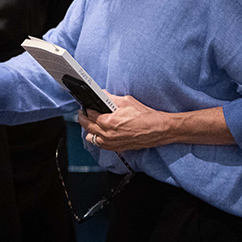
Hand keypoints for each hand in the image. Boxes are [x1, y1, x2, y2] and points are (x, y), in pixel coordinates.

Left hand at [77, 93, 233, 150]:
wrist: (158, 129)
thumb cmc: (144, 115)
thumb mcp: (126, 101)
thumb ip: (110, 98)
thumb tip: (100, 93)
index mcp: (109, 122)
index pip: (89, 114)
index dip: (86, 108)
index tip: (84, 104)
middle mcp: (108, 135)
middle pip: (87, 127)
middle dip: (83, 118)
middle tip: (83, 111)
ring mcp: (112, 143)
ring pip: (91, 138)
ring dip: (89, 129)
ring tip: (91, 122)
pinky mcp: (117, 148)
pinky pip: (100, 145)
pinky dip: (97, 138)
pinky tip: (99, 131)